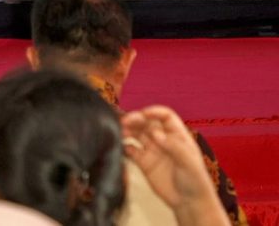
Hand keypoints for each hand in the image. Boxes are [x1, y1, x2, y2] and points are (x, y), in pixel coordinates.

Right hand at [121, 106, 228, 223]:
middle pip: (147, 123)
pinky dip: (124, 146)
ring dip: (128, 130)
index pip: (166, 117)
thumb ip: (173, 146)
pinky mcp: (143, 162)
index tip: (144, 114)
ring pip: (137, 134)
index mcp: (178, 136)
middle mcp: (163, 140)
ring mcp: (153, 150)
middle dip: (136, 119)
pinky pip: (131, 150)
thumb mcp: (189, 162)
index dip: (154, 112)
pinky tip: (120, 146)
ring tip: (120, 131)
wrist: (189, 203)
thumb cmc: (196, 181)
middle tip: (125, 121)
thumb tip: (155, 133)